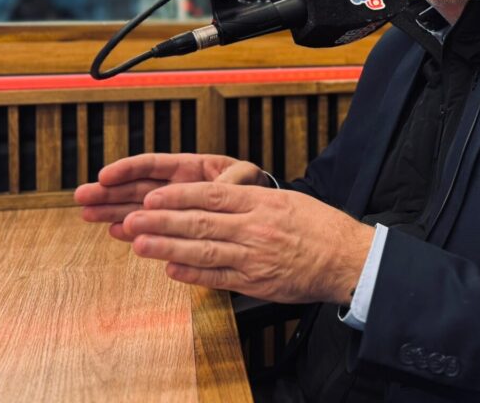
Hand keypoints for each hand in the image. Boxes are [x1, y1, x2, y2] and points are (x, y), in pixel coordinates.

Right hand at [74, 153, 269, 240]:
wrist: (261, 212)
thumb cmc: (252, 187)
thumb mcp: (245, 177)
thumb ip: (230, 181)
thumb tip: (219, 189)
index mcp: (190, 167)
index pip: (153, 165)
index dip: (127, 169)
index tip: (104, 175)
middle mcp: (177, 186)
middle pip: (136, 186)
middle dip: (108, 190)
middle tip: (81, 197)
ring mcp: (174, 207)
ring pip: (136, 207)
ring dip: (112, 210)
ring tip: (87, 214)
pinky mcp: (176, 227)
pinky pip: (150, 228)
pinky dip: (133, 230)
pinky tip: (114, 231)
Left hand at [122, 182, 373, 304]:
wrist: (347, 258)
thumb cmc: (320, 227)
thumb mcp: (288, 200)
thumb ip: (253, 199)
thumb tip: (217, 198)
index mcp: (262, 202)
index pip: (211, 197)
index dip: (178, 197)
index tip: (153, 197)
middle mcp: (255, 228)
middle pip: (200, 223)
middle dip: (162, 222)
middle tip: (132, 220)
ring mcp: (254, 257)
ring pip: (204, 251)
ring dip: (168, 248)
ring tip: (141, 244)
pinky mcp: (256, 282)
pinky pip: (218, 278)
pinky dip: (193, 274)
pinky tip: (171, 270)